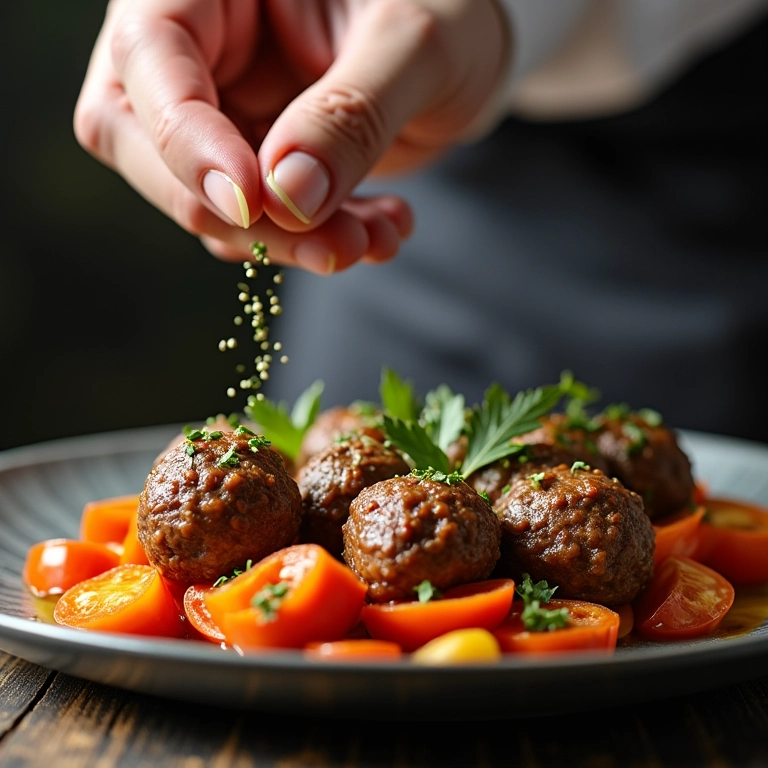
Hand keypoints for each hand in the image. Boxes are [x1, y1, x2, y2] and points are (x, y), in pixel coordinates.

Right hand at [75, 0, 508, 272]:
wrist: (467, 49)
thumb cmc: (446, 7)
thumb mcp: (414, 42)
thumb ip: (350, 114)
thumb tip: (287, 199)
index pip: (150, 54)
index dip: (186, 138)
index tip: (251, 202)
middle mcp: (203, 47)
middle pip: (148, 141)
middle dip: (238, 216)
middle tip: (328, 247)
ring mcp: (224, 110)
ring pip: (207, 200)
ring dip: (290, 242)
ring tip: (373, 241)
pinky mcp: (255, 163)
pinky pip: (260, 221)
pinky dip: (317, 241)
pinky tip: (382, 231)